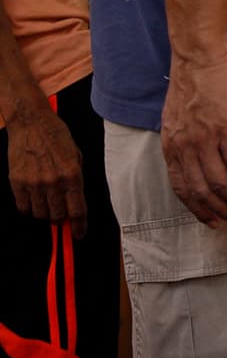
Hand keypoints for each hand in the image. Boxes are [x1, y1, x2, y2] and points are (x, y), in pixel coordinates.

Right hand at [7, 106, 87, 237]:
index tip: (79, 234)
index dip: (80, 226)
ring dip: (46, 214)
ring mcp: (33, 183)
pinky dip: (29, 208)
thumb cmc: (56, 136)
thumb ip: (76, 179)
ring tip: (48, 204)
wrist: (31, 123)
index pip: (78, 209)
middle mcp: (53, 181)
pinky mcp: (17, 182)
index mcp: (72, 174)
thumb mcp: (76, 155)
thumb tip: (75, 202)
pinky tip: (34, 200)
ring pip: (40, 214)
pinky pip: (23, 207)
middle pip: (58, 216)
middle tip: (62, 216)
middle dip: (62, 220)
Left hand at [160, 50, 226, 225]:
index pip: (182, 188)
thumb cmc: (191, 83)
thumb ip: (182, 141)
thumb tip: (194, 160)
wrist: (197, 57)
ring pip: (219, 181)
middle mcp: (184, 148)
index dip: (199, 209)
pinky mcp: (225, 127)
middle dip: (221, 209)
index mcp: (171, 147)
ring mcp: (204, 138)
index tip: (213, 221)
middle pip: (202, 190)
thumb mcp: (175, 118)